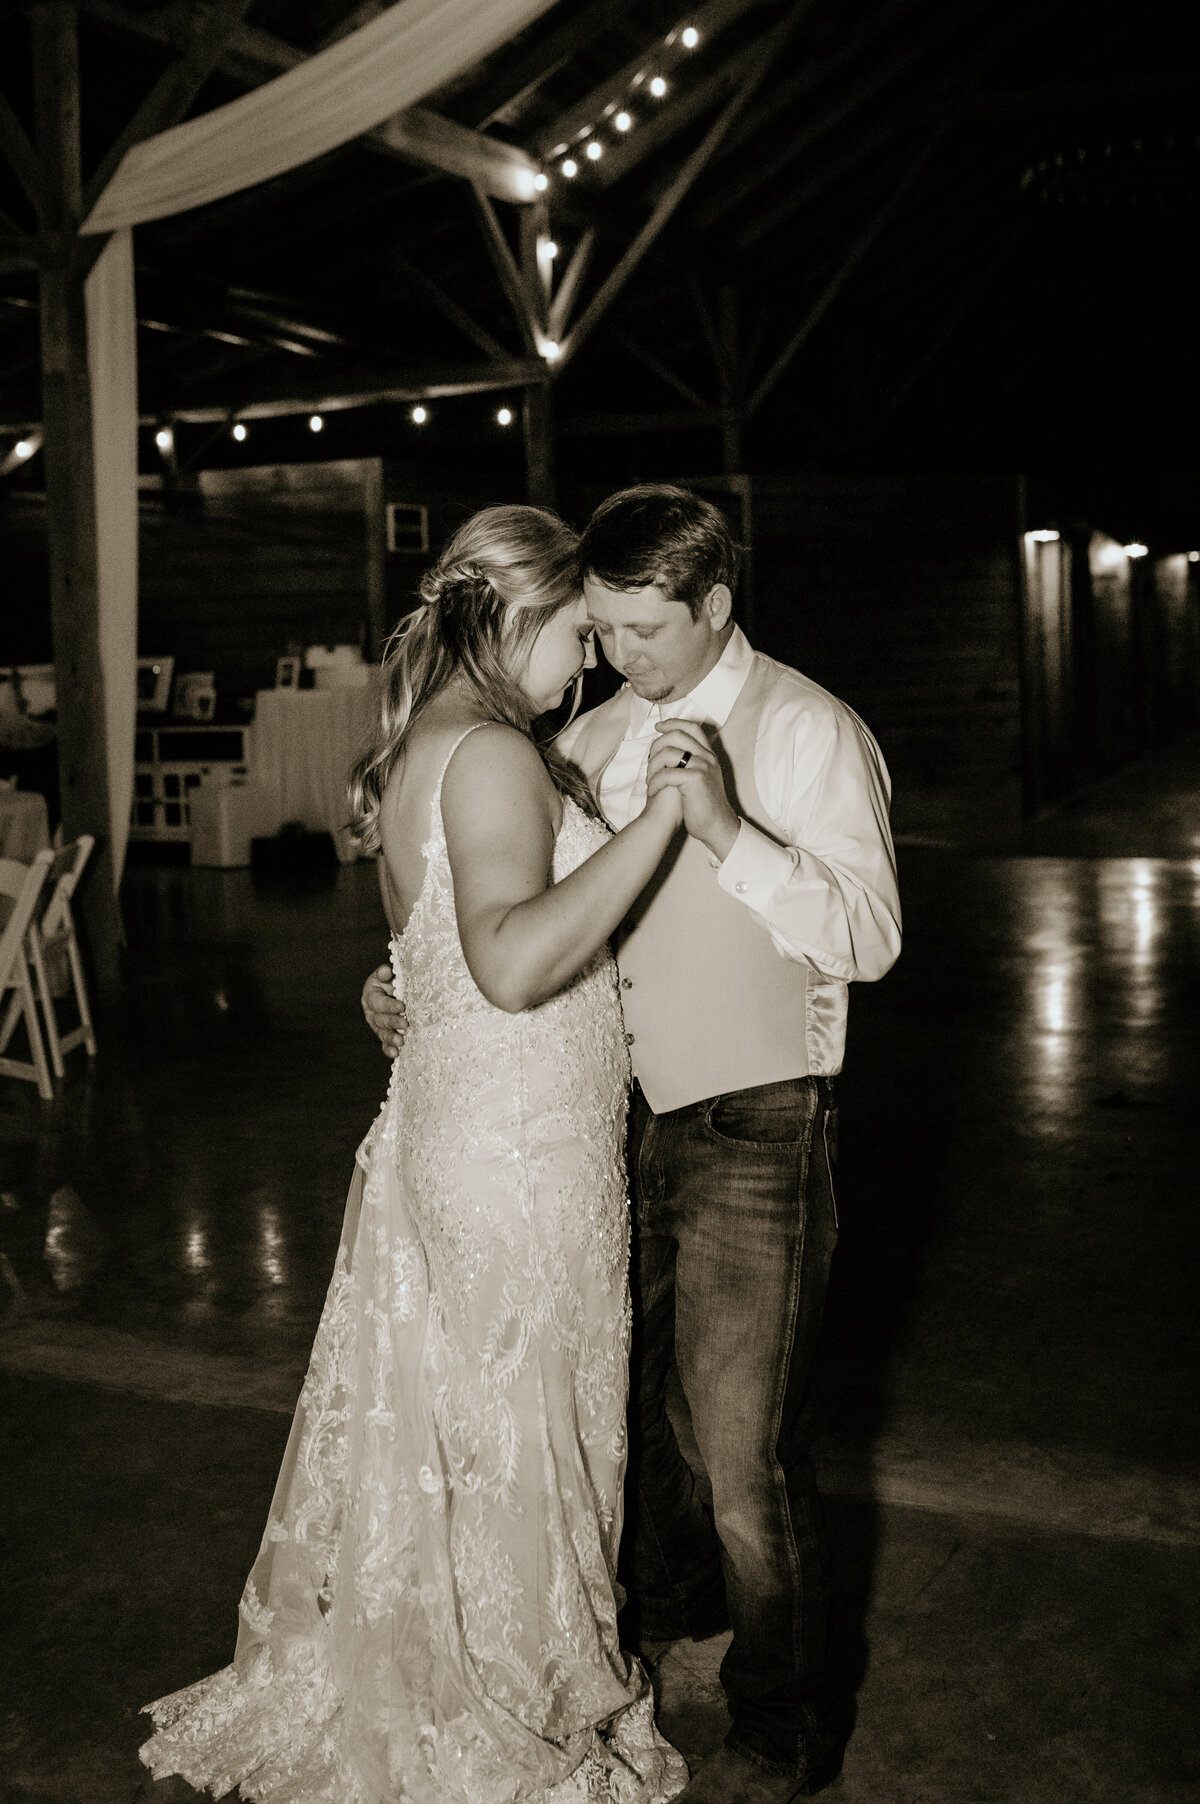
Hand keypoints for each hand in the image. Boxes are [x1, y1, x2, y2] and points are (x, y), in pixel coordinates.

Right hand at [361, 963, 407, 1056]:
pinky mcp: (384, 1034)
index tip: (402, 1006)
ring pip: (382, 1033)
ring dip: (391, 1039)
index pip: (378, 1002)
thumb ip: (385, 973)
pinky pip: (384, 1044)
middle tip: (406, 1025)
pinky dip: (389, 1050)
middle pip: (380, 1020)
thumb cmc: (392, 980)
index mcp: (370, 996)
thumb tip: (386, 970)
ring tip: (401, 1042)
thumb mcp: (387, 974)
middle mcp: (371, 1013)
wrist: (394, 989)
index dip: (389, 1005)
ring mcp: (377, 1025)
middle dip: (393, 1023)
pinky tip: (396, 1054)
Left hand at [647, 720, 739, 862]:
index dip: (673, 723)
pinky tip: (652, 792)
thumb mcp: (702, 779)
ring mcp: (703, 767)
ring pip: (668, 753)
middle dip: (657, 744)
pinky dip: (655, 783)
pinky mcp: (695, 779)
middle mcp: (708, 757)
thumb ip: (691, 763)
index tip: (658, 727)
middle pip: (677, 735)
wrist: (717, 826)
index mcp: (709, 755)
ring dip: (652, 767)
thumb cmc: (703, 806)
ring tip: (650, 782)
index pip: (692, 728)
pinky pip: (666, 774)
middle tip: (648, 759)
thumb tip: (668, 752)